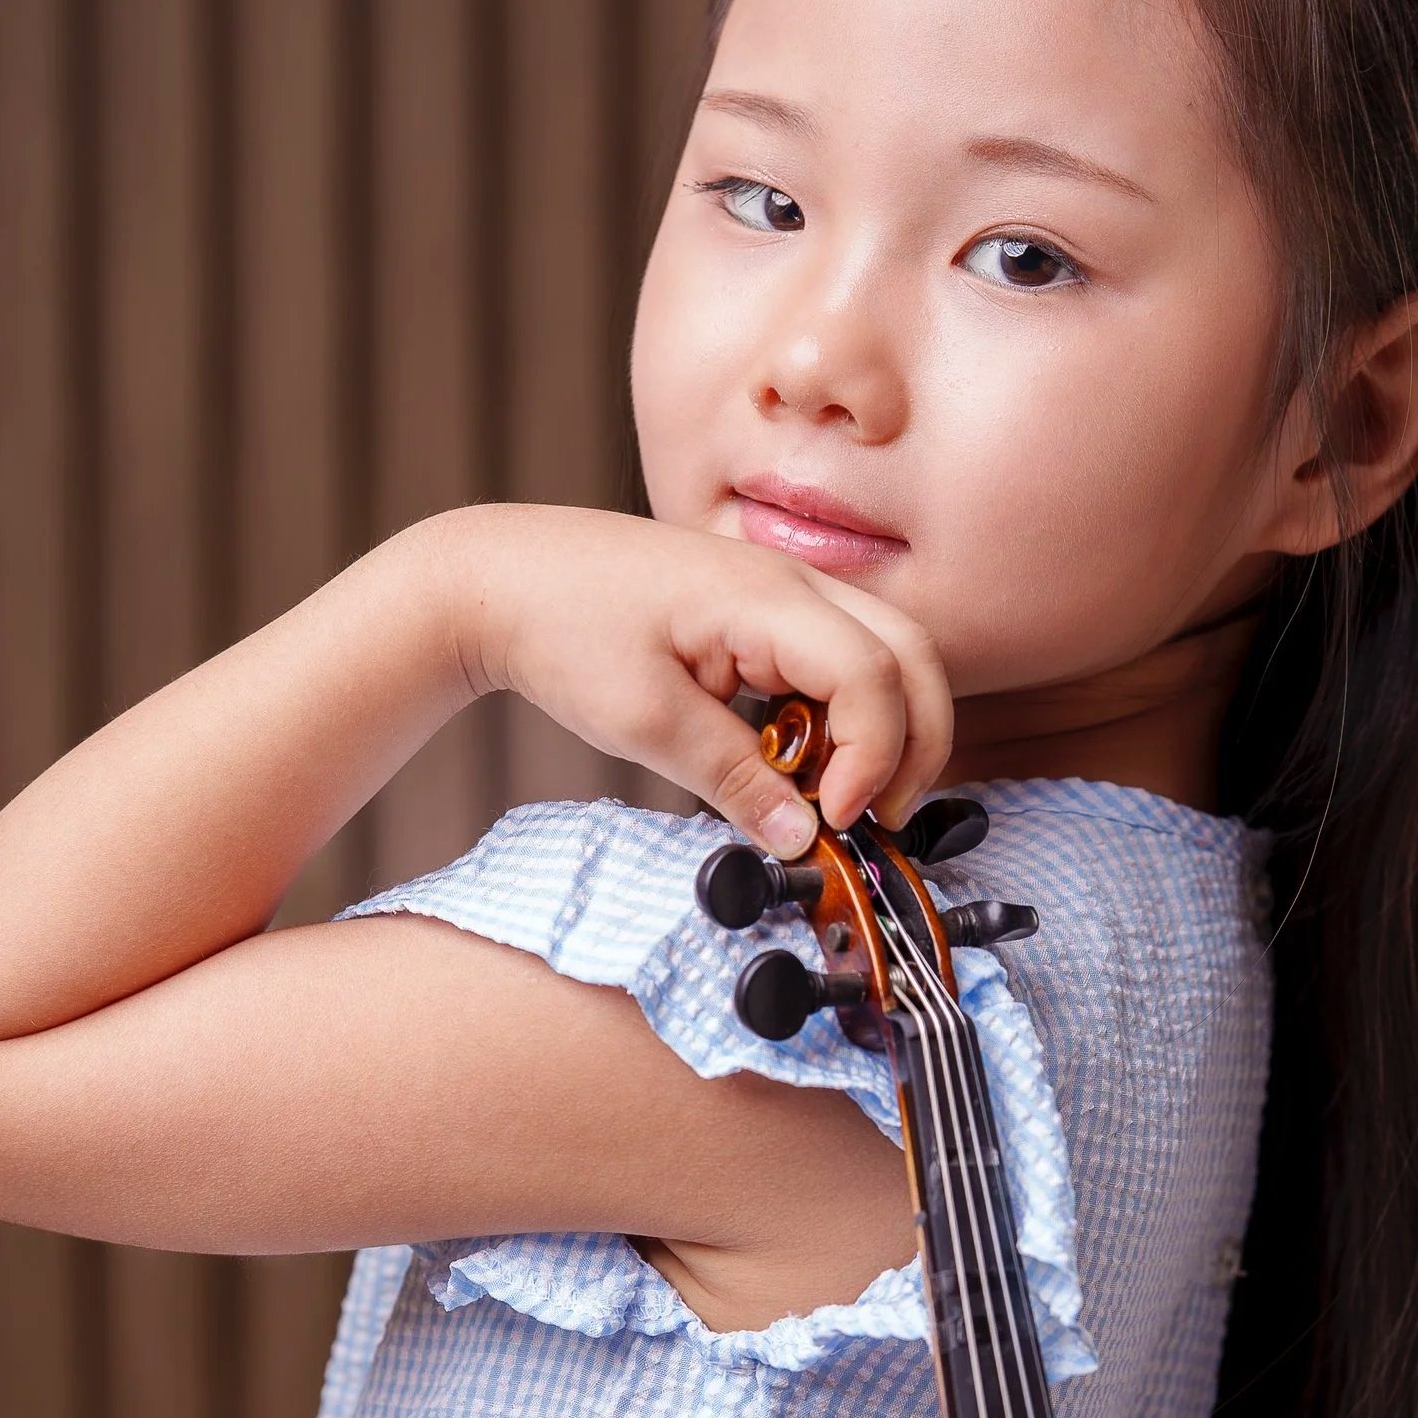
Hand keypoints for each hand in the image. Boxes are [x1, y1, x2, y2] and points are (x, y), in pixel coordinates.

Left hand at [449, 506, 952, 849]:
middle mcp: (792, 582)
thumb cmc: (562, 629)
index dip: (873, 756)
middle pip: (912, 653)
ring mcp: (783, 590)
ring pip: (887, 652)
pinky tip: (801, 761)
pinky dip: (844, 713)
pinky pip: (840, 656)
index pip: (872, 674)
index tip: (835, 818)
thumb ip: (733, 780)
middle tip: (878, 817)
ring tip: (839, 797)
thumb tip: (800, 838)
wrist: (503, 578)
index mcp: (765, 597)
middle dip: (914, 742)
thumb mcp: (645, 722)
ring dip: (885, 727)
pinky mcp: (765, 612)